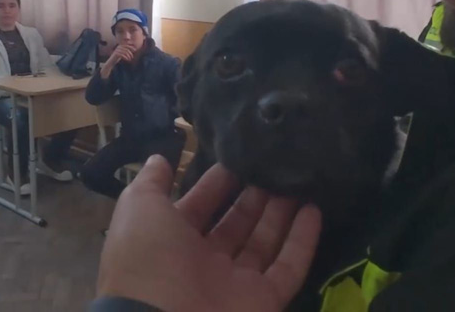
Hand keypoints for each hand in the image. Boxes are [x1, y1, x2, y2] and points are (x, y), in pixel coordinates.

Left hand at [97, 156, 321, 311]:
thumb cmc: (149, 258)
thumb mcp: (139, 208)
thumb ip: (151, 182)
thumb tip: (159, 157)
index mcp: (170, 243)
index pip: (197, 208)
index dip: (215, 185)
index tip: (238, 159)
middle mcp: (203, 264)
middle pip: (234, 225)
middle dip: (253, 197)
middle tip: (274, 168)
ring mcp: (235, 283)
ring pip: (263, 243)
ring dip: (280, 213)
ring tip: (298, 181)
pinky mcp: (264, 299)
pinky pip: (288, 268)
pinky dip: (303, 241)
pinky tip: (315, 210)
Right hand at [100, 45, 134, 78]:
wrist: (111, 62)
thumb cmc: (117, 58)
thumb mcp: (122, 53)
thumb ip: (126, 50)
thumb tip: (134, 49)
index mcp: (120, 46)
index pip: (127, 45)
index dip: (131, 47)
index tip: (135, 50)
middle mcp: (118, 47)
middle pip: (126, 49)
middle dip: (130, 53)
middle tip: (132, 57)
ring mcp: (117, 50)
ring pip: (125, 52)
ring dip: (129, 56)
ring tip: (130, 59)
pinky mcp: (116, 54)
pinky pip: (123, 55)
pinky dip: (126, 57)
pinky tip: (128, 60)